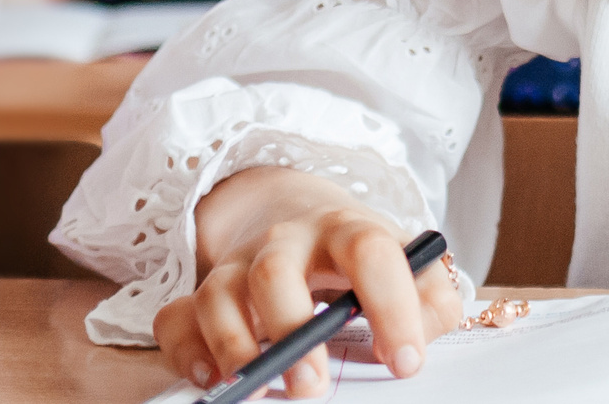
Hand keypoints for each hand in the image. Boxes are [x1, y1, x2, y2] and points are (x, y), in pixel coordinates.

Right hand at [156, 165, 464, 397]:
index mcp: (347, 230)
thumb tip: (421, 340)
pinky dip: (185, 351)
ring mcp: (239, 265)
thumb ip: (432, 300)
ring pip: (217, 294)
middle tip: (313, 387)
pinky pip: (176, 317)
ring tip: (262, 389)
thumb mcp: (408, 266)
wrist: (303, 221)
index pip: (370, 252)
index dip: (390, 306)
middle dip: (290, 332)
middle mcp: (286, 241)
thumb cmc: (360, 258)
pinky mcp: (203, 291)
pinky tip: (210, 381)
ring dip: (234, 347)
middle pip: (275, 273)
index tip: (406, 361)